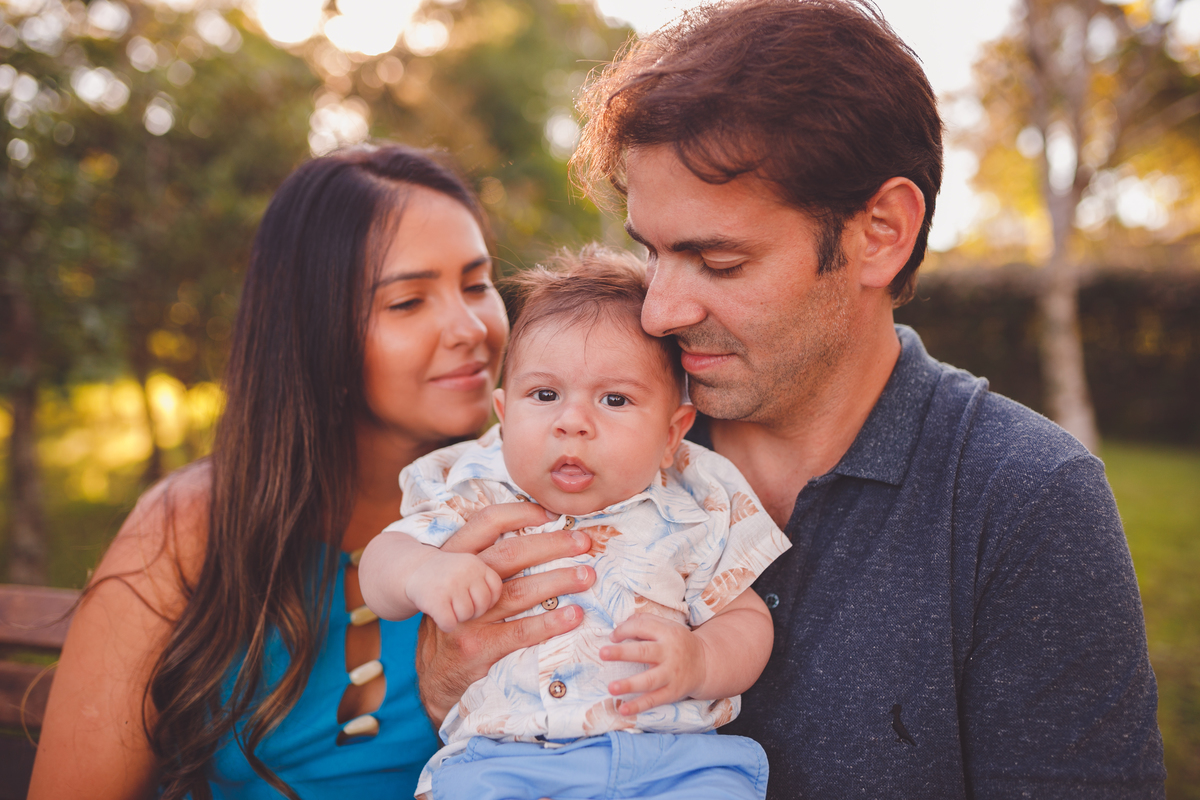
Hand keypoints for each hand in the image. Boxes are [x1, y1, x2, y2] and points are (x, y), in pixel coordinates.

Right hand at [416, 502, 595, 725]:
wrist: (432, 675)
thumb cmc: (460, 621)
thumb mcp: (460, 584)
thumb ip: (486, 560)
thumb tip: (539, 532)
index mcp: (456, 558)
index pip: (486, 523)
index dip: (520, 513)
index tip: (553, 514)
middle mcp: (460, 583)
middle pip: (510, 554)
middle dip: (551, 545)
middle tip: (584, 543)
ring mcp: (468, 616)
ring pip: (520, 591)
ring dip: (559, 581)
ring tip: (587, 576)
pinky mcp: (477, 646)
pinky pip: (520, 631)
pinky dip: (550, 622)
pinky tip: (573, 615)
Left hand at [600, 614, 706, 715]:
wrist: (706, 663)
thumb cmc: (678, 642)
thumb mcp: (667, 626)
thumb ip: (644, 621)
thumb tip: (618, 628)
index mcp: (667, 633)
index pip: (642, 627)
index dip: (624, 630)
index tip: (611, 637)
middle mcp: (670, 653)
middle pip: (644, 652)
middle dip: (622, 653)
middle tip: (603, 653)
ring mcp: (671, 675)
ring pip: (649, 680)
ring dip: (629, 685)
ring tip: (611, 688)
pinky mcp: (672, 692)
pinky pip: (654, 700)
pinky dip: (639, 706)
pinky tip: (623, 710)